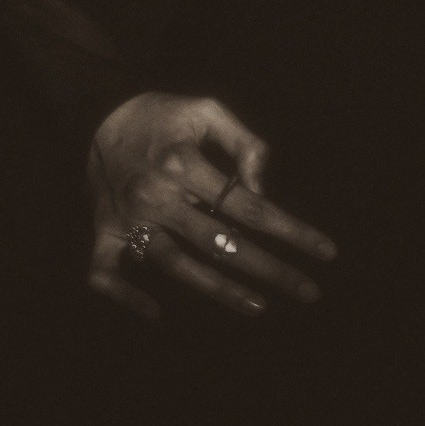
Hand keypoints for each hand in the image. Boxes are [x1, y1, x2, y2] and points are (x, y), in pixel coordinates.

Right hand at [85, 92, 337, 320]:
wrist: (98, 114)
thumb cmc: (164, 114)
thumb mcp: (208, 110)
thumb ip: (244, 144)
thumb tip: (263, 190)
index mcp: (184, 163)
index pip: (250, 206)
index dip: (292, 231)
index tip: (326, 252)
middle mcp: (156, 195)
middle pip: (221, 243)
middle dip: (270, 270)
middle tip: (308, 291)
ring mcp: (126, 218)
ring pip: (176, 265)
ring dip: (218, 290)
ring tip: (259, 306)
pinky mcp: (102, 232)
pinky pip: (106, 273)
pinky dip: (127, 297)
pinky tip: (157, 315)